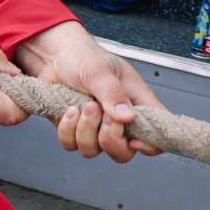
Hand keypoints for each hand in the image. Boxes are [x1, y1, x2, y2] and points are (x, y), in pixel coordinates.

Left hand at [14, 19, 164, 161]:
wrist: (53, 56)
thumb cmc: (84, 57)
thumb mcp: (101, 71)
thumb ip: (113, 94)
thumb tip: (128, 117)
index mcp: (137, 104)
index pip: (156, 134)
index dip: (150, 145)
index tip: (133, 139)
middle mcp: (119, 121)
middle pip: (123, 153)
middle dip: (110, 139)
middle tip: (102, 114)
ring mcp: (95, 128)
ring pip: (94, 150)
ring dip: (86, 130)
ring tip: (84, 105)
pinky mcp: (73, 130)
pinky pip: (71, 144)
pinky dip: (67, 130)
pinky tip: (69, 110)